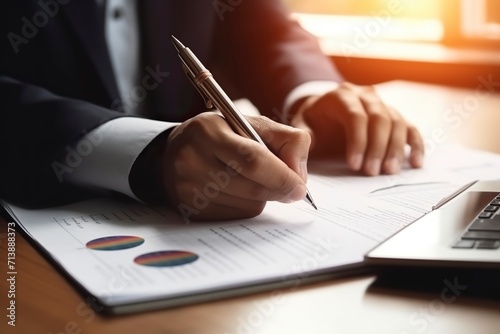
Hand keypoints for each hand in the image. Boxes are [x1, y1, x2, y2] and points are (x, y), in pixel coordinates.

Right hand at [161, 113, 310, 220]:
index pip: (253, 159)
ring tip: (252, 180)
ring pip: (248, 204)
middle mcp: (193, 160)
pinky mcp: (192, 210)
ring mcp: (189, 189)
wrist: (173, 155)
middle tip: (292, 190)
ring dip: (264, 197)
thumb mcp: (249, 124)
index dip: (282, 176)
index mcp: (208, 131)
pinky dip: (248, 206)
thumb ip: (284, 139)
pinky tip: (239, 192)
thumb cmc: (221, 137)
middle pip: (252, 187)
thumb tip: (299, 175)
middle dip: (279, 190)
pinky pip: (237, 216)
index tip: (300, 187)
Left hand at [290, 82, 423, 174]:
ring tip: (389, 171)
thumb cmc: (313, 121)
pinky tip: (415, 163)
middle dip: (377, 147)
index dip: (358, 141)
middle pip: (380, 118)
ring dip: (395, 148)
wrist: (323, 109)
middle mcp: (365, 96)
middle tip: (372, 172)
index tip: (354, 165)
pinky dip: (415, 144)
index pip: (356, 116)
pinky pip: (409, 127)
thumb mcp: (302, 125)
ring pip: (397, 122)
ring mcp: (381, 104)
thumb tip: (304, 155)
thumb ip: (303, 138)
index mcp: (341, 96)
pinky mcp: (393, 116)